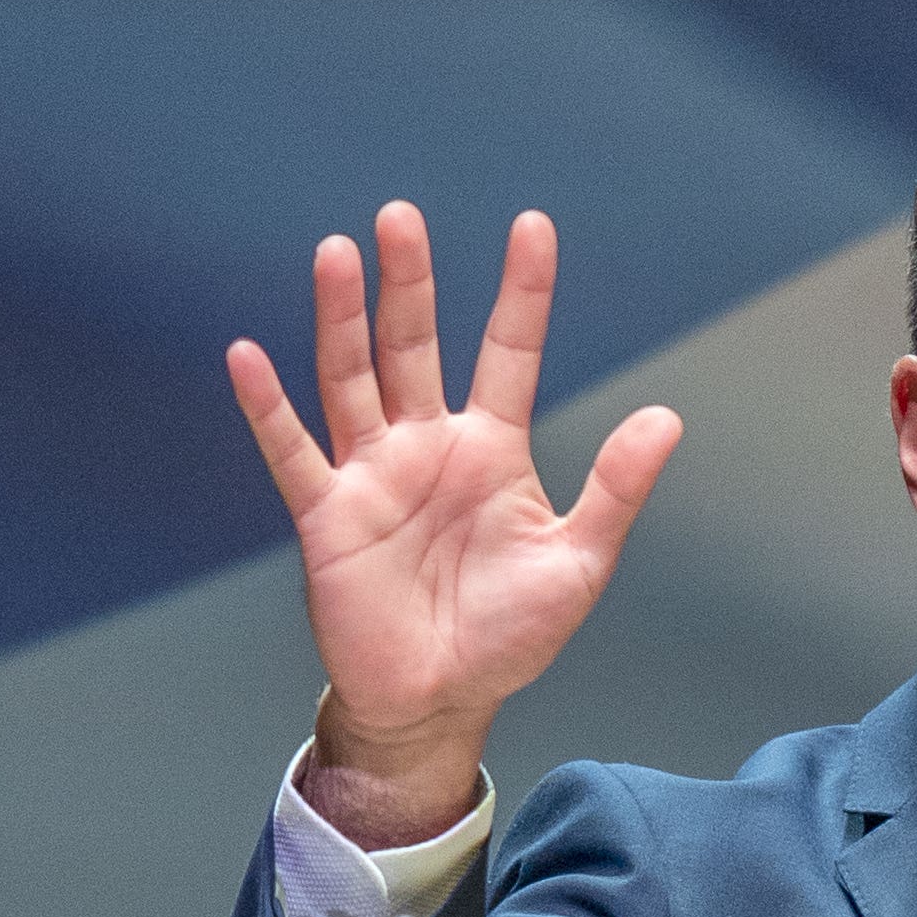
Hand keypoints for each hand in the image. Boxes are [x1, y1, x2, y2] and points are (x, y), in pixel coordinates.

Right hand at [226, 203, 680, 843]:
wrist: (442, 699)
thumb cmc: (510, 634)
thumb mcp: (578, 560)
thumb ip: (617, 488)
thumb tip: (667, 417)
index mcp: (493, 450)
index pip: (509, 353)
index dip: (520, 293)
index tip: (532, 227)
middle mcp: (428, 447)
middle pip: (415, 347)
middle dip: (410, 284)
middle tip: (403, 216)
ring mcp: (373, 475)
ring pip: (352, 379)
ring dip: (343, 319)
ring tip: (339, 253)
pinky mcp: (326, 515)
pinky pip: (292, 452)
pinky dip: (269, 407)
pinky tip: (249, 356)